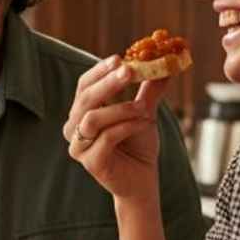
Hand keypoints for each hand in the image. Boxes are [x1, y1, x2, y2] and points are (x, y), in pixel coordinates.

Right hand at [64, 57, 167, 202]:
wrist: (142, 181)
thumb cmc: (139, 146)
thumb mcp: (144, 112)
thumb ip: (149, 89)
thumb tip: (165, 63)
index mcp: (82, 112)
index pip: (84, 85)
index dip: (100, 71)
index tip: (120, 58)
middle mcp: (74, 128)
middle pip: (85, 99)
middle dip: (107, 83)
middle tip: (129, 71)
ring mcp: (79, 146)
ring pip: (92, 118)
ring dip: (120, 108)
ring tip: (143, 108)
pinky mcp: (90, 162)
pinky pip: (107, 138)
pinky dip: (128, 127)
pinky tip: (145, 123)